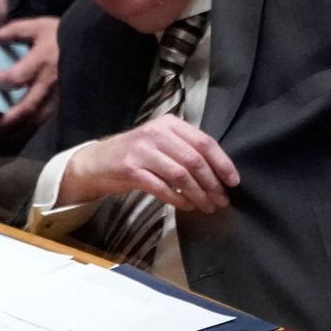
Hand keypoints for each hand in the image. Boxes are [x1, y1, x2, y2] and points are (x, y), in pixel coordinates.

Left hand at [0, 16, 58, 130]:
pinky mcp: (62, 102)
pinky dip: (28, 127)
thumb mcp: (38, 26)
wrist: (90, 44)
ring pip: (36, 118)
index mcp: (43, 59)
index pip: (21, 76)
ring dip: (16, 128)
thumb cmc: (60, 35)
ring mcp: (58, 95)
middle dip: (8, 119)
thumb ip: (15, 31)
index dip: (8, 80)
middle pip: (28, 106)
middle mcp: (50, 81)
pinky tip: (14, 130)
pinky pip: (44, 118)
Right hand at [60, 113, 238, 212]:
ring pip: (181, 175)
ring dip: (198, 194)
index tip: (233, 182)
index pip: (204, 142)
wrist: (97, 162)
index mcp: (169, 123)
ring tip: (207, 207)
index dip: (222, 163)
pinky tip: (186, 206)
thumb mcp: (161, 142)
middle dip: (212, 184)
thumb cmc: (136, 154)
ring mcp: (142, 151)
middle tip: (221, 201)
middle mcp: (156, 133)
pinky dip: (178, 199)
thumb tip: (220, 172)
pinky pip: (162, 188)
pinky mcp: (131, 170)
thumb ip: (186, 148)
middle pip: (194, 160)